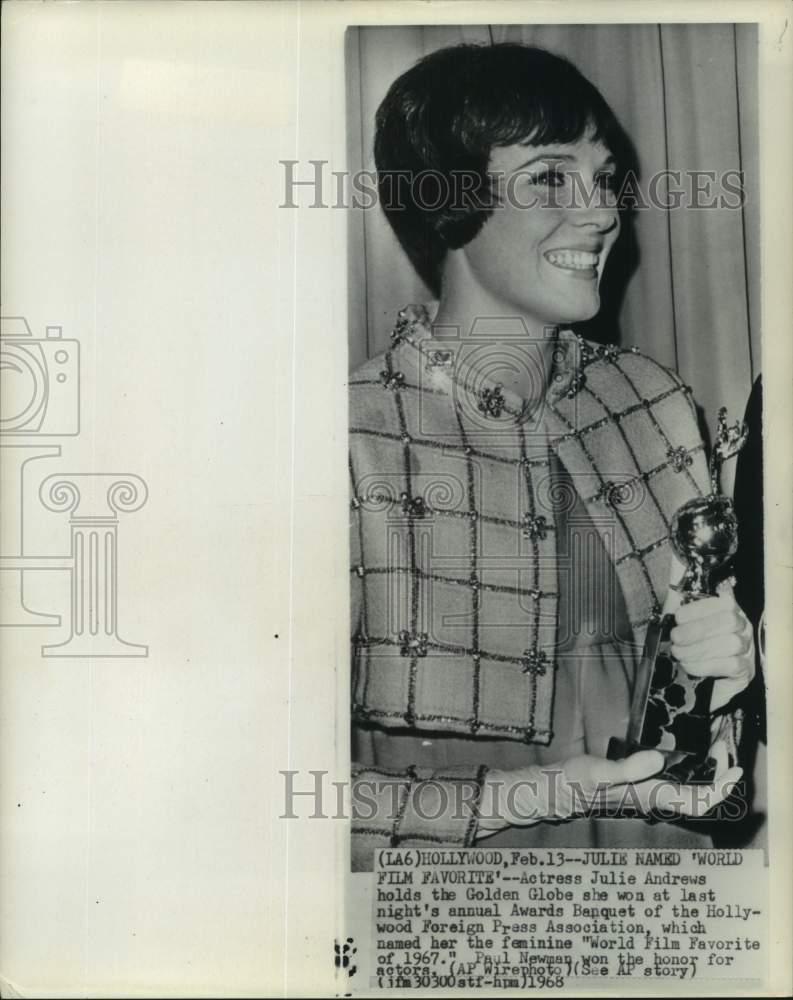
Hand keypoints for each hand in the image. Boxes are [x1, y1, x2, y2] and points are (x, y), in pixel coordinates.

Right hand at [476, 750, 740, 836]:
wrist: (551, 794)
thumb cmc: (571, 782)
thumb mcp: (595, 771)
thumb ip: (626, 769)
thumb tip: (658, 760)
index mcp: (646, 796)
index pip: (695, 801)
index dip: (718, 789)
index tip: (732, 769)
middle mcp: (650, 800)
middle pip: (697, 800)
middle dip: (717, 782)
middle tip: (728, 756)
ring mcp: (644, 796)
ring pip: (686, 794)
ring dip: (704, 779)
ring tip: (715, 757)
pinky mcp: (636, 789)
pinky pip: (672, 788)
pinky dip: (687, 776)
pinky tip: (684, 762)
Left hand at [669, 579, 754, 712]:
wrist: (707, 682)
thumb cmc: (695, 647)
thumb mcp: (687, 626)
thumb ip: (682, 612)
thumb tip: (670, 600)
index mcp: (730, 611)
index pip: (724, 602)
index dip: (700, 609)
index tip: (678, 618)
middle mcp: (743, 627)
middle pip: (729, 621)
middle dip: (698, 629)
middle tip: (676, 638)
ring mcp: (747, 649)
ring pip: (731, 643)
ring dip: (699, 649)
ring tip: (679, 654)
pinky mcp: (746, 670)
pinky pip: (731, 665)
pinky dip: (705, 665)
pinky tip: (689, 666)